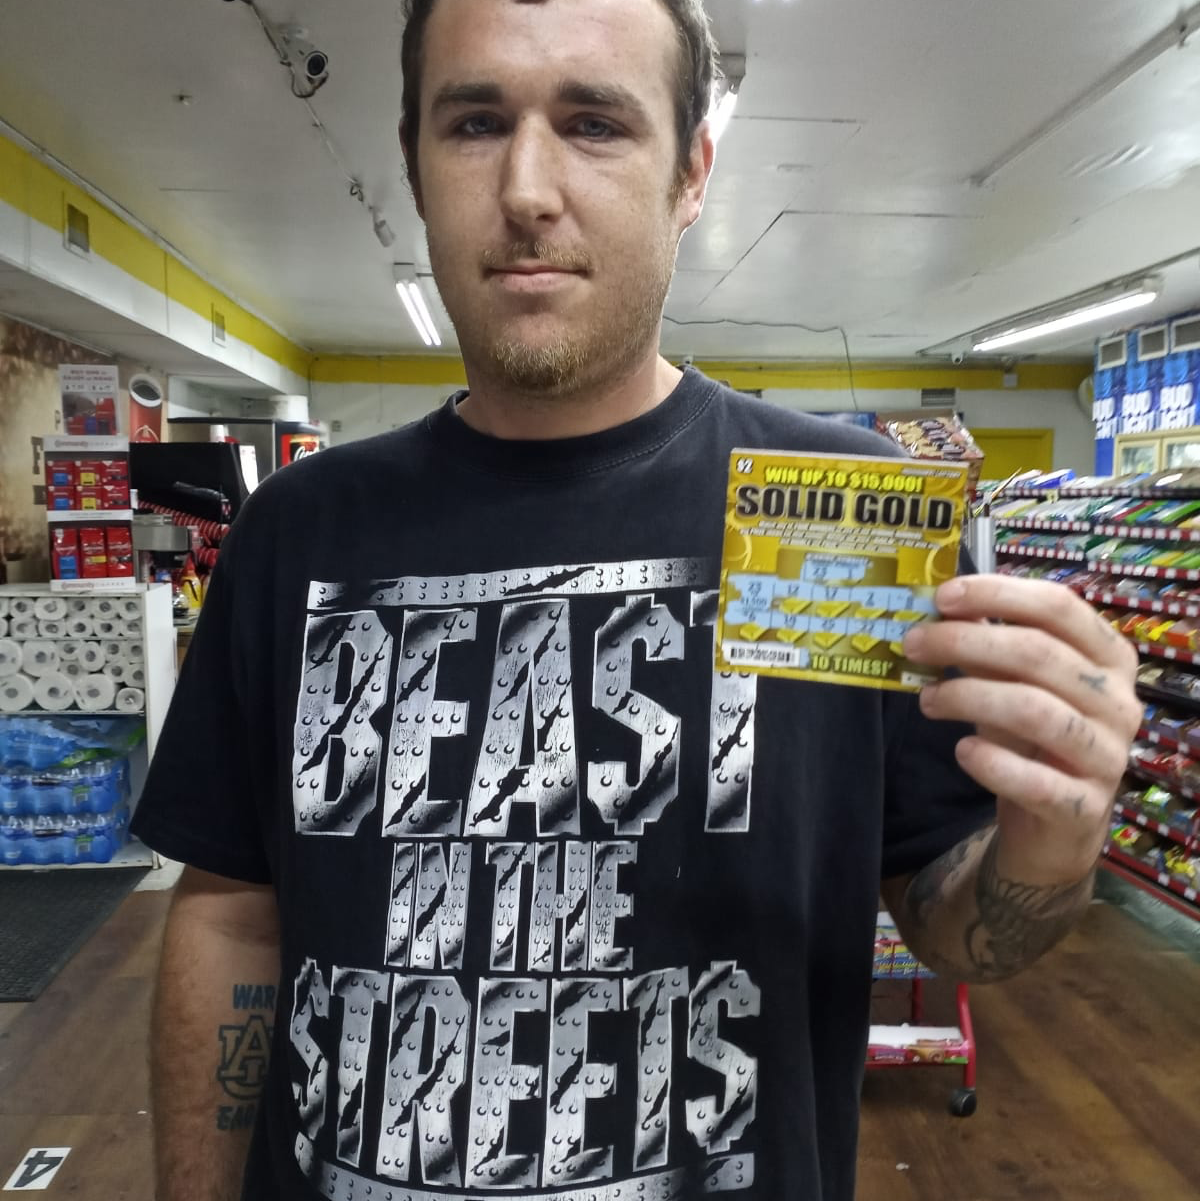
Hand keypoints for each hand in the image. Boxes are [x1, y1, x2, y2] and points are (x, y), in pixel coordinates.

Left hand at [902, 575, 1140, 885]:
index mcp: (1108, 657)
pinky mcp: (1085, 807)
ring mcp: (1107, 756)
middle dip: (965, 643)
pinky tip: (963, 750)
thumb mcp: (1011, 682)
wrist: (1054, 824)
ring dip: (967, 697)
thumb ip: (985, 644)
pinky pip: (1036, 781)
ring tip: (927, 699)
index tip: (943, 597)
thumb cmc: (1031, 737)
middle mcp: (1118, 702)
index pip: (1059, 606)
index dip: (998, 594)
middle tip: (913, 644)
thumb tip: (938, 607)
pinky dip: (992, 762)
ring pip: (1035, 711)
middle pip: (1039, 654)